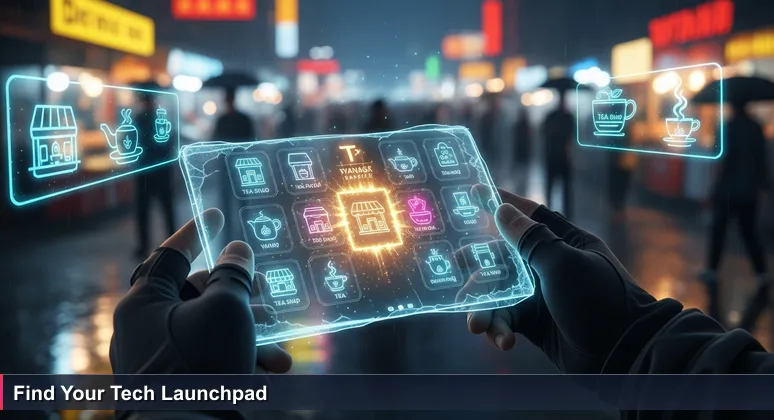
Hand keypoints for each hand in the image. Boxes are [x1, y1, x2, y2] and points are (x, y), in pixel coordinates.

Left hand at [110, 208, 291, 373]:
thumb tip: (237, 250)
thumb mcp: (226, 309)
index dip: (196, 231)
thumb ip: (234, 275)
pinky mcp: (177, 384)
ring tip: (275, 336)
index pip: (170, 254)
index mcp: (144, 303)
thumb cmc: (201, 363)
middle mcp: (145, 328)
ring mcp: (159, 359)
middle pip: (196, 294)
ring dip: (248, 330)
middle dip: (238, 292)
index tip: (215, 214)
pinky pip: (210, 358)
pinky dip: (240, 357)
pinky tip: (272, 367)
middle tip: (264, 287)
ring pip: (209, 329)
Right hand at [458, 185, 657, 373]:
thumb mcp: (563, 265)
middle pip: (503, 256)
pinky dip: (500, 330)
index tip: (473, 193)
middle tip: (454, 263)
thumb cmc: (598, 300)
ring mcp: (540, 295)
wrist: (624, 354)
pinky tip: (503, 341)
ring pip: (498, 293)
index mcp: (563, 241)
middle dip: (478, 263)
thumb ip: (530, 239)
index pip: (529, 214)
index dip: (502, 203)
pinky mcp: (534, 323)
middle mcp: (548, 264)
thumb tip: (502, 210)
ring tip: (476, 324)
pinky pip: (506, 320)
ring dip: (483, 308)